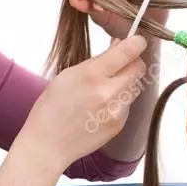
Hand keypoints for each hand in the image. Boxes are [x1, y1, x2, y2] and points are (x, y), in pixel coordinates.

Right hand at [22, 35, 148, 171]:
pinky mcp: (119, 125)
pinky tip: (100, 107)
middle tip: (122, 62)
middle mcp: (108, 93)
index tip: (137, 40)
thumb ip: (97, 61)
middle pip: (139, 68)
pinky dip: (119, 100)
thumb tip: (120, 46)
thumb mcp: (68, 75)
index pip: (128, 52)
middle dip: (133, 61)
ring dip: (126, 81)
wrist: (47, 145)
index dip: (136, 43)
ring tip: (105, 88)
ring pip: (135, 86)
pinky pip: (128, 104)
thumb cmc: (52, 108)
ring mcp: (116, 111)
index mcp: (91, 75)